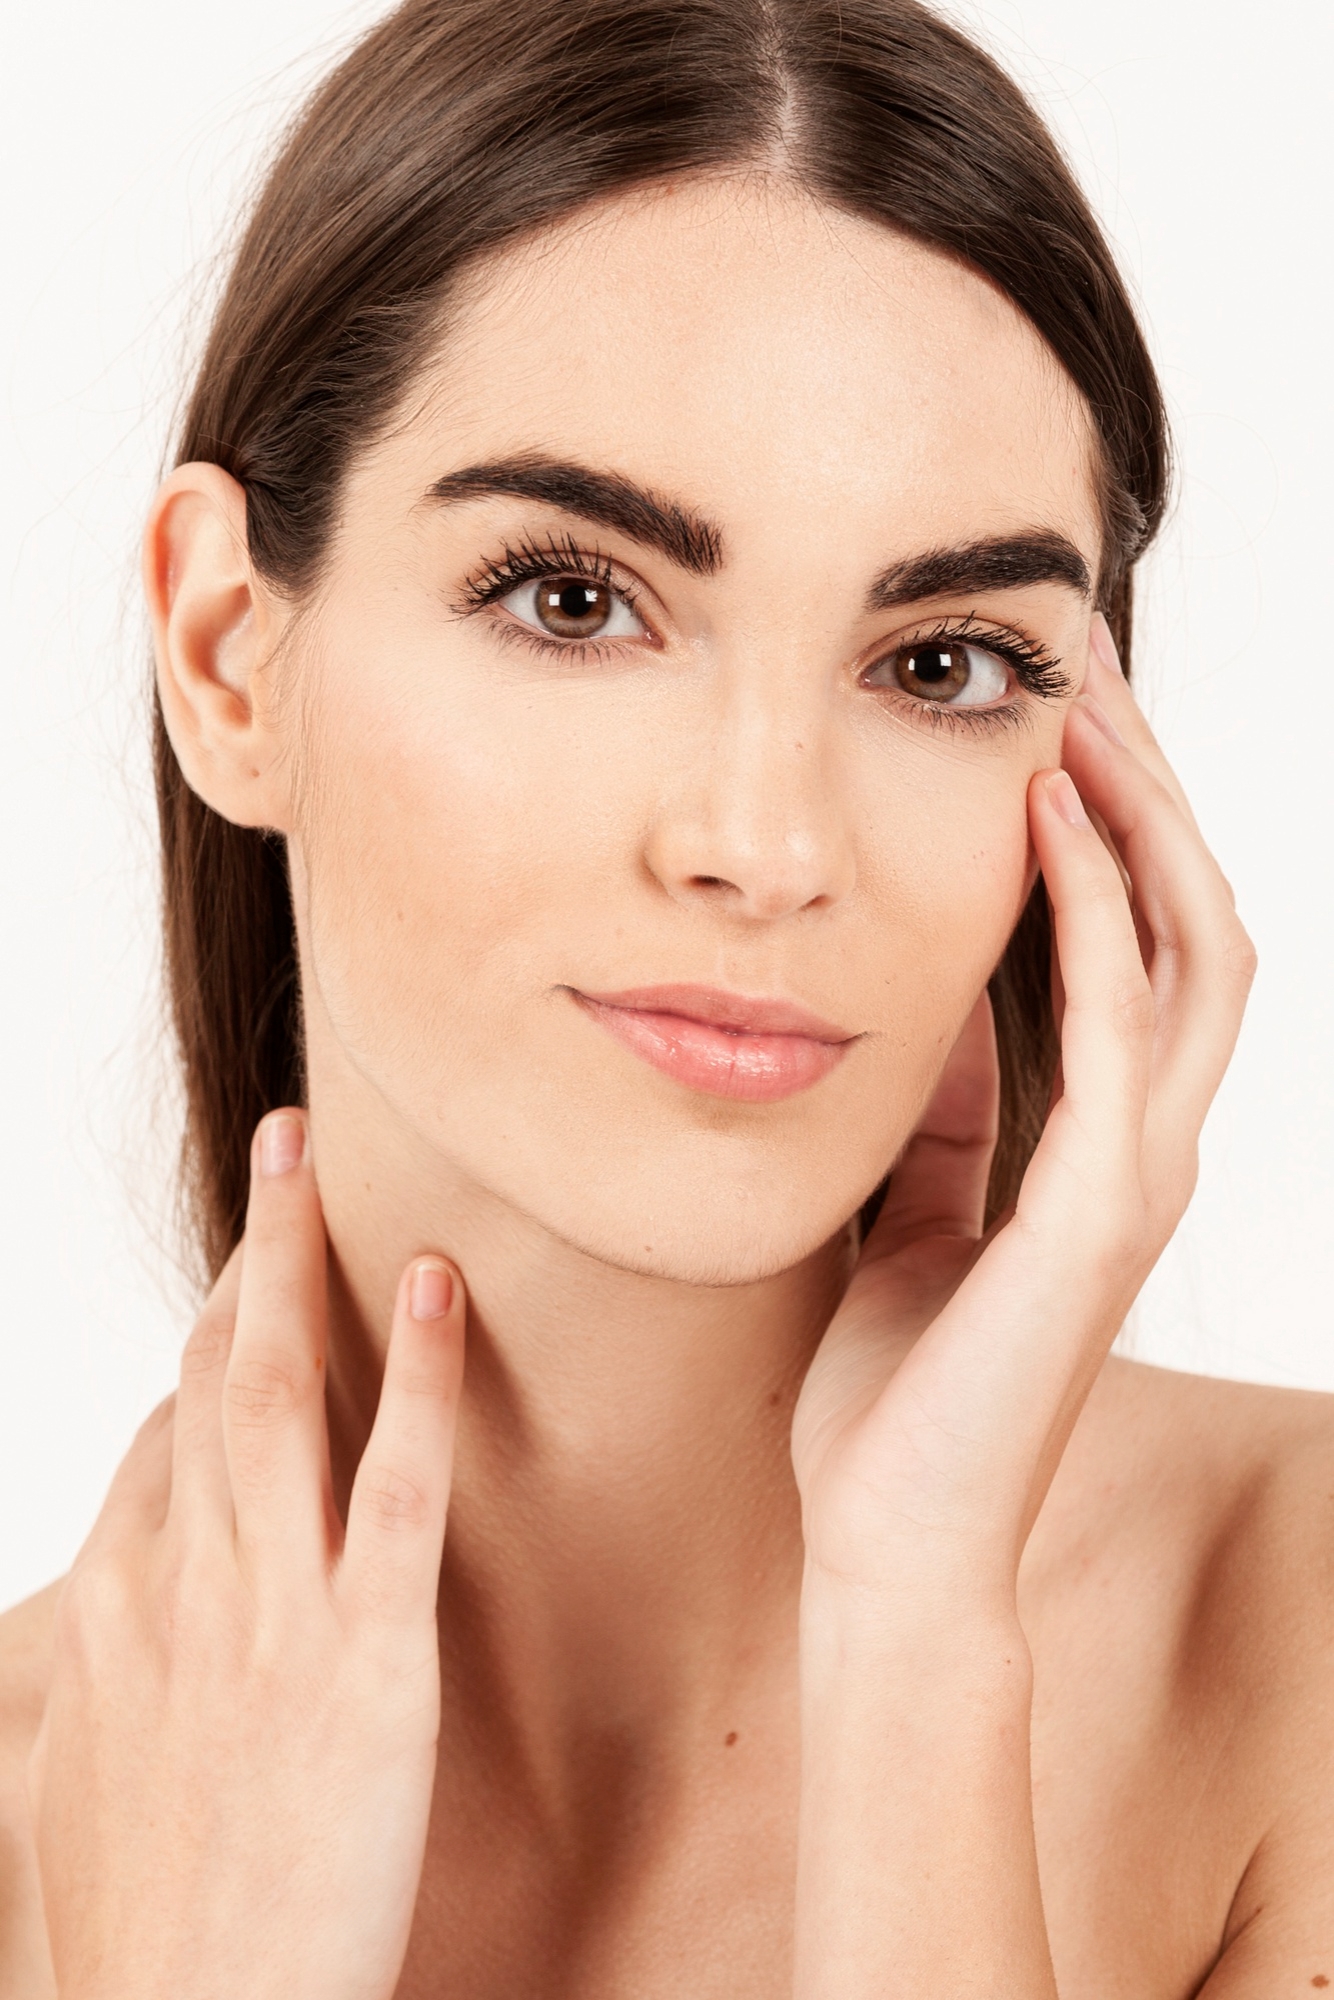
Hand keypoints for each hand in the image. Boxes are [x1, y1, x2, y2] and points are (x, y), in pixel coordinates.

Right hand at [28, 1111, 465, 1999]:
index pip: (162, 1437)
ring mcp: (266, 1615)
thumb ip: (86, 1687)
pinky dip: (415, 1376)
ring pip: (274, 1392)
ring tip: (324, 1158)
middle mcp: (172, 1586)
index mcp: (106, 1615)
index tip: (259, 1280)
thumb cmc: (135, 1944)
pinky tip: (439, 1287)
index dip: (211, 1341)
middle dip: (247, 1250)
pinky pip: (393, 1488)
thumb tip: (93, 1627)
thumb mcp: (66, 1794)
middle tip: (286, 1150)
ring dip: (301, 1257)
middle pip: (206, 1377)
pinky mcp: (366, 1661)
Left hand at [791, 620, 1255, 1602]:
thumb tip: (931, 990)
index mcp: (1104, 1138)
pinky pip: (1117, 1029)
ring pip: (1192, 948)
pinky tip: (1048, 825)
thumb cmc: (898, 1382)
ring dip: (1144, 817)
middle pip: (1193, 913)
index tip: (1052, 713)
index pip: (1144, 939)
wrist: (893, 1534)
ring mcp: (1139, 1176)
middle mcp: (1149, 1142)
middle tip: (1084, 662)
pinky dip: (1090, 915)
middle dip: (1150, 781)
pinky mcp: (1098, 1214)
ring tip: (1082, 706)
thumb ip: (947, 1103)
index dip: (1119, 820)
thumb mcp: (912, 1201)